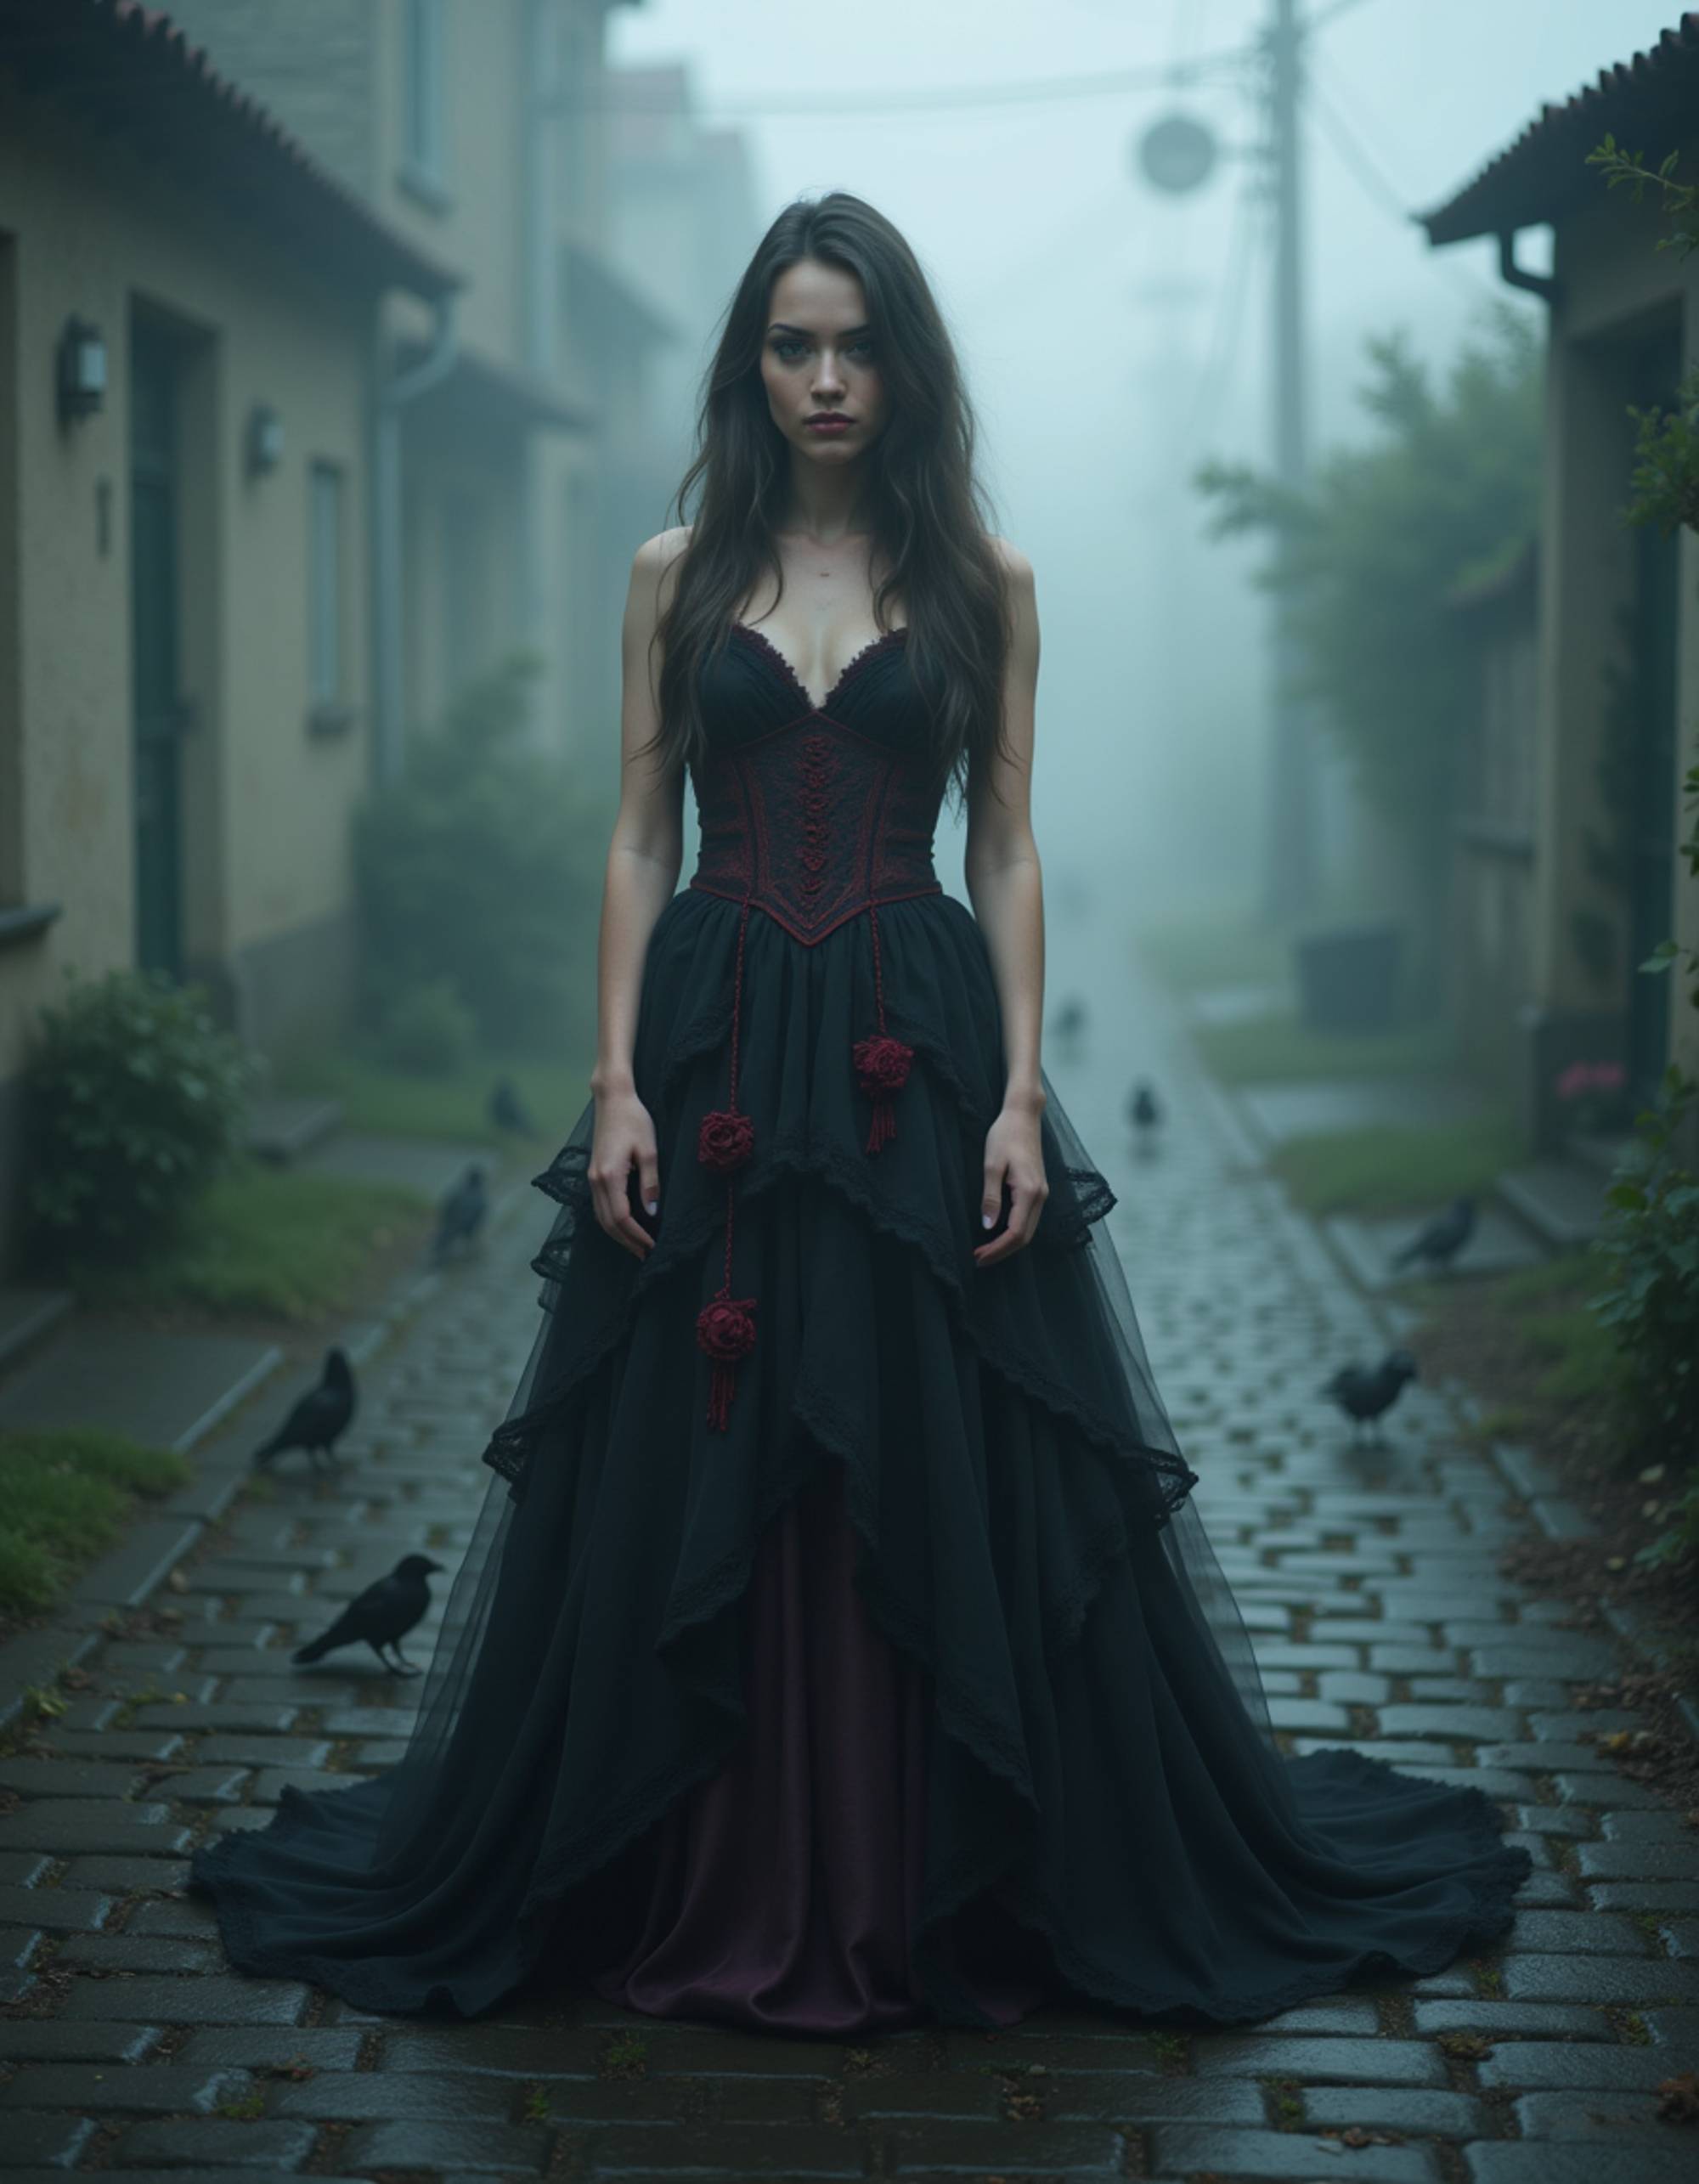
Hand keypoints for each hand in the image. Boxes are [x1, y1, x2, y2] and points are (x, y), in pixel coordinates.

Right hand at [589, 1089, 660, 1258]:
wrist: (612, 1100)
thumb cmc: (634, 1120)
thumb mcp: (649, 1150)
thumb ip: (650, 1183)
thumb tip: (652, 1212)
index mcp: (609, 1175)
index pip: (621, 1217)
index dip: (636, 1235)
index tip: (652, 1245)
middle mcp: (595, 1180)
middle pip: (607, 1223)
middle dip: (627, 1241)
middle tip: (646, 1254)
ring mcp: (591, 1178)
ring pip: (601, 1217)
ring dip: (618, 1235)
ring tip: (637, 1246)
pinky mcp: (593, 1174)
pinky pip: (599, 1206)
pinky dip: (611, 1222)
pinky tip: (625, 1226)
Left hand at [973, 1102, 1047, 1266]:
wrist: (1023, 1116)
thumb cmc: (1004, 1136)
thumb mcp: (991, 1165)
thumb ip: (990, 1197)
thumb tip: (987, 1226)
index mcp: (1029, 1192)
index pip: (1016, 1233)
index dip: (997, 1249)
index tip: (978, 1256)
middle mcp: (1040, 1196)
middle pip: (1025, 1237)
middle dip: (1002, 1252)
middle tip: (978, 1258)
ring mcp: (1042, 1193)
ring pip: (1028, 1230)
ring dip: (1008, 1244)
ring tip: (985, 1249)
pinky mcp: (1038, 1190)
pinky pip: (1029, 1219)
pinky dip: (1014, 1232)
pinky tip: (997, 1233)